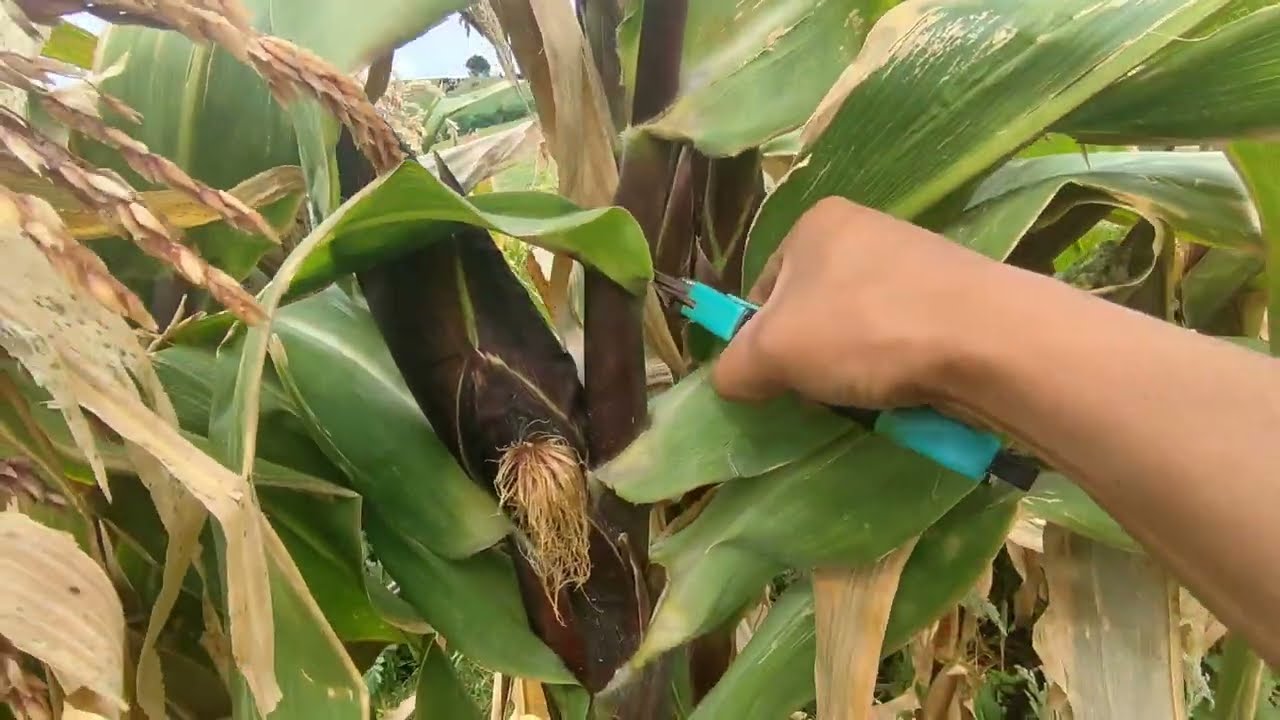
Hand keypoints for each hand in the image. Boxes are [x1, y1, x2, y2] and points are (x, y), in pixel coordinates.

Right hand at [711, 197, 1000, 409]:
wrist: (985, 338)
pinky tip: (907, 390)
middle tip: (821, 391)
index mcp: (814, 223)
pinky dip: (898, 367)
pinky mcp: (955, 294)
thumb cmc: (864, 328)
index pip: (764, 288)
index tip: (776, 377)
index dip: (760, 339)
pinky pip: (904, 338)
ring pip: (859, 328)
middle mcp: (865, 228)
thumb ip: (735, 366)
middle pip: (812, 309)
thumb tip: (730, 380)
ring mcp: (915, 259)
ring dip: (855, 367)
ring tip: (869, 394)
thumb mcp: (773, 352)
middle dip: (812, 357)